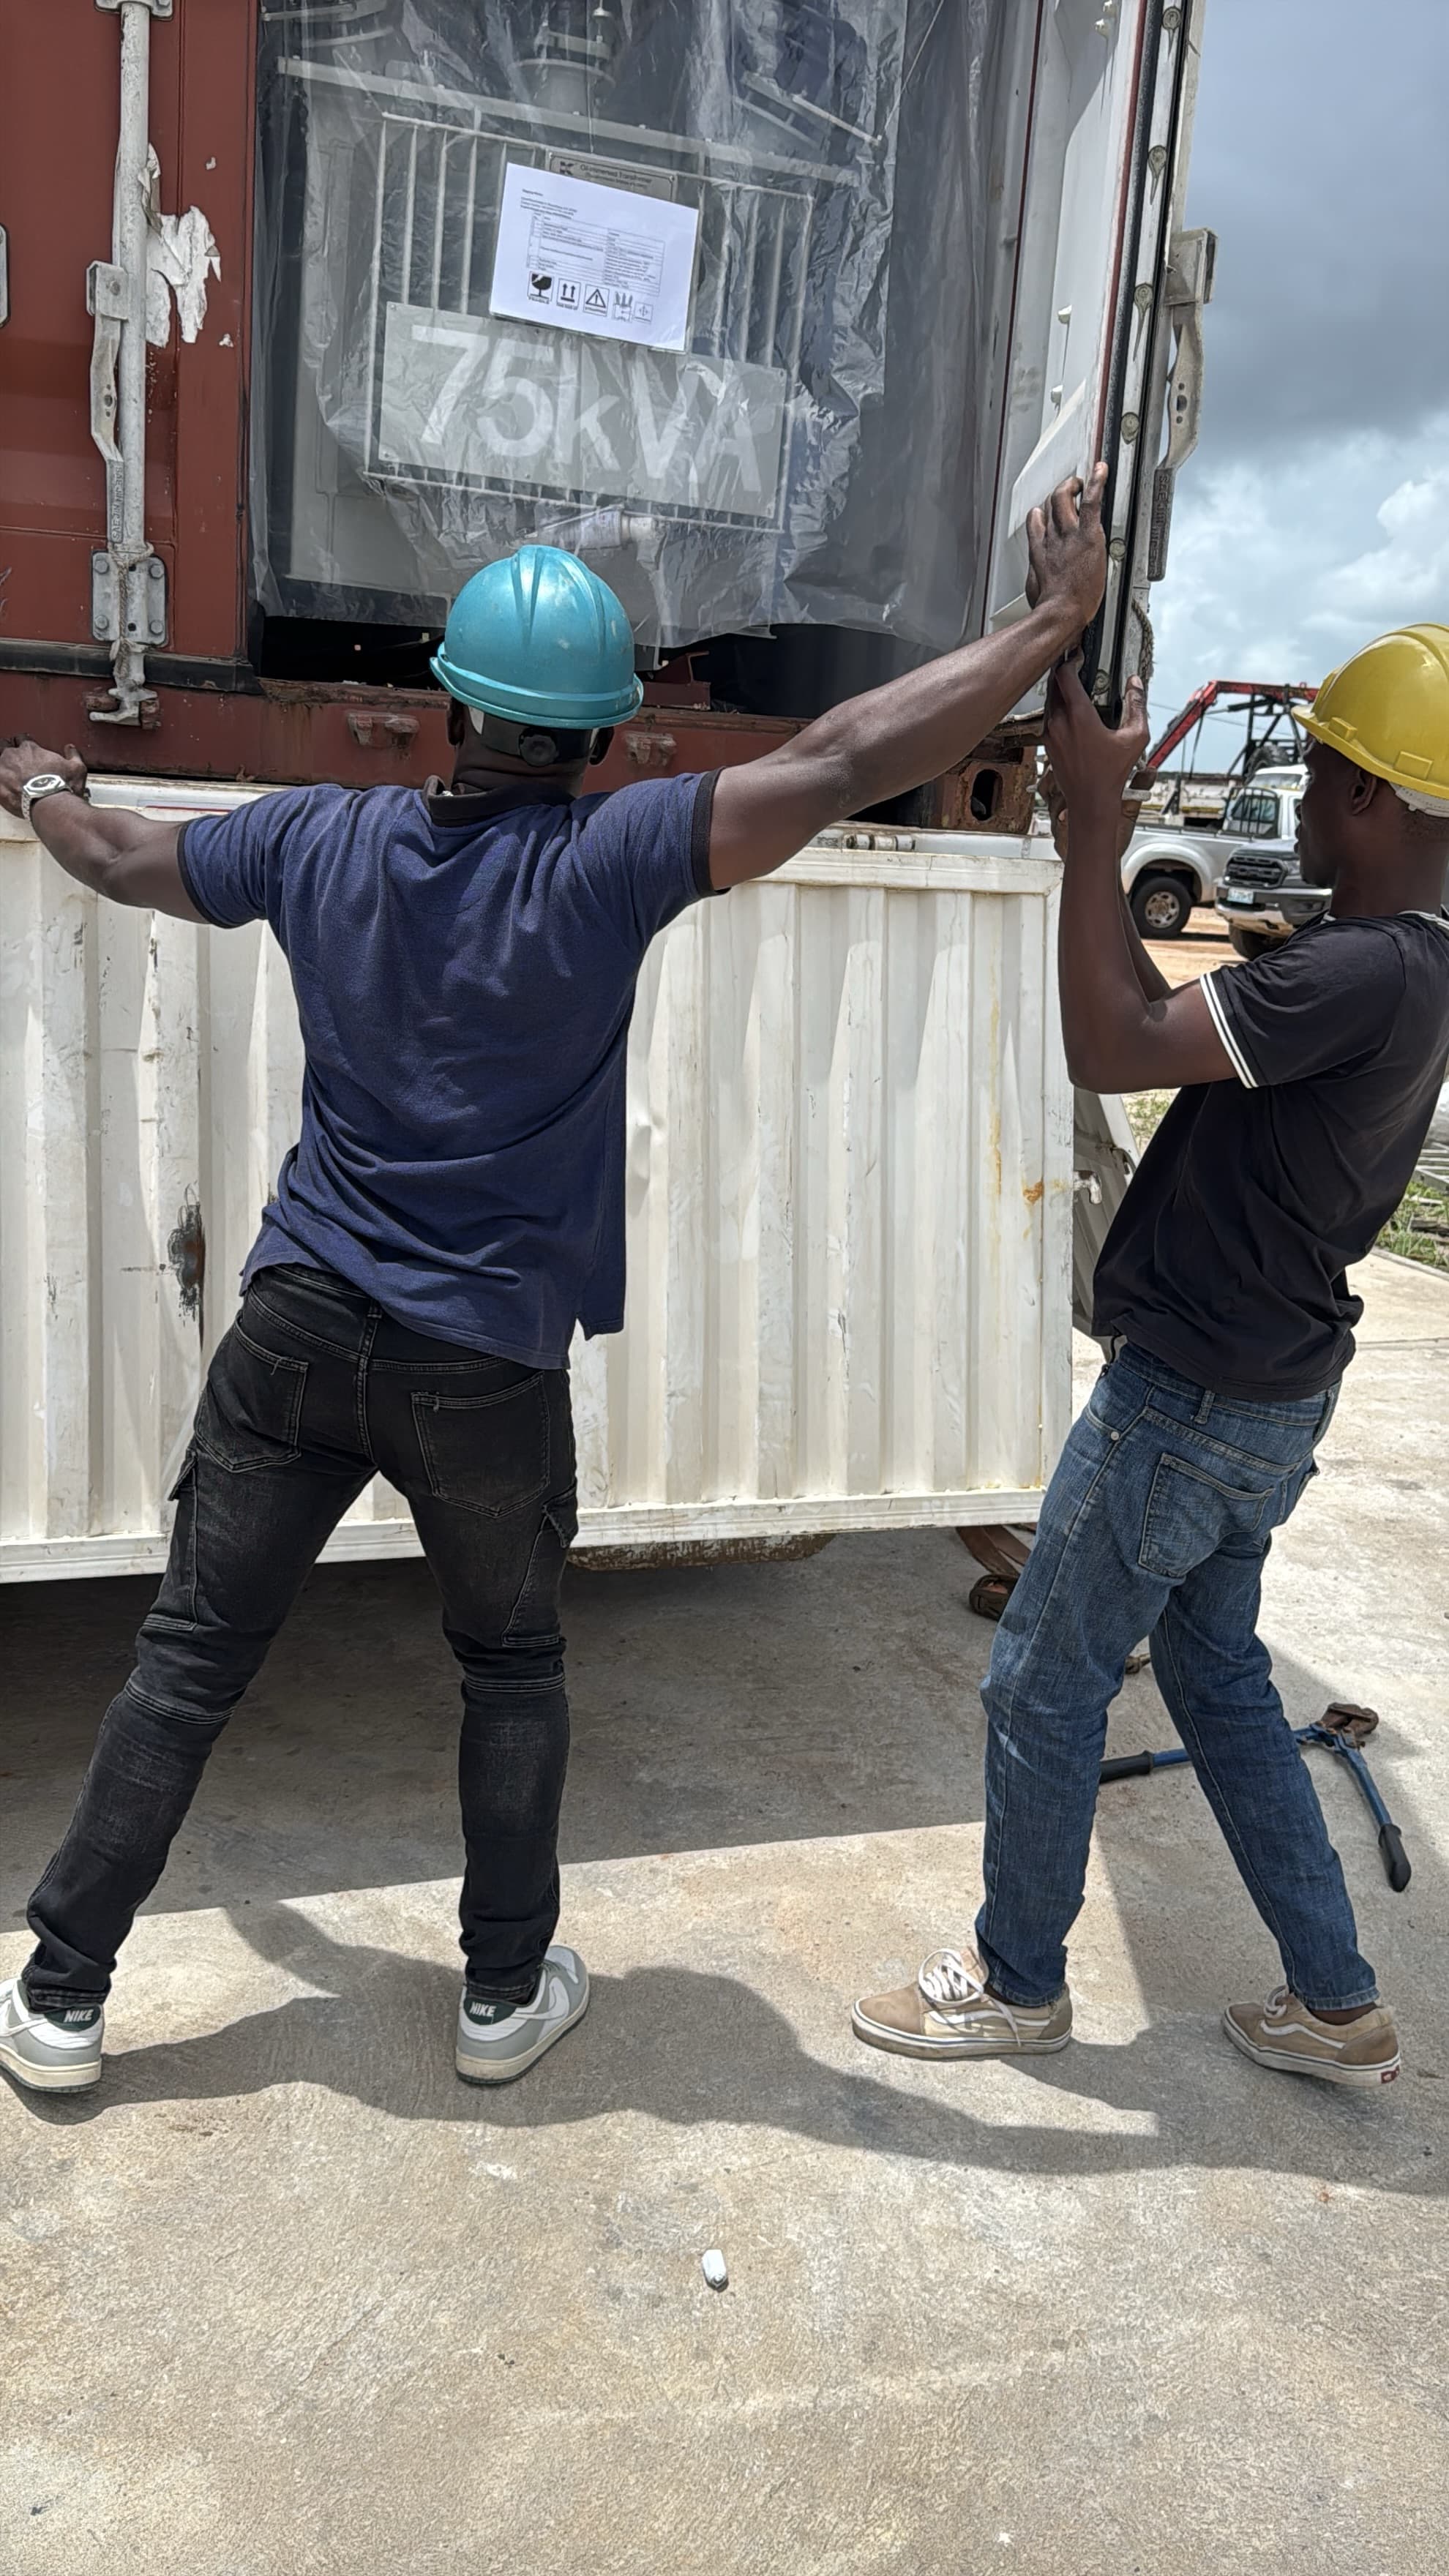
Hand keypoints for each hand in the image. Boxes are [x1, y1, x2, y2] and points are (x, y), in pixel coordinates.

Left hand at [0, 738, 87, 818]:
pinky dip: (0, 781)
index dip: (24, 745)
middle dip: (10, 752)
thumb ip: (73, 755)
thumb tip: (71, 749)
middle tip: (15, 762)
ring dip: (2, 765)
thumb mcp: (77, 769)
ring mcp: (2, 768)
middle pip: (6, 746)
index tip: (27, 752)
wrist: (49, 804)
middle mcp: (14, 755)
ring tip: (8, 774)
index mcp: (31, 749)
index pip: (22, 739)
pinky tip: (4, 787)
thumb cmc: (61, 787)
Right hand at [1025, 465, 1107, 638]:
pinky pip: (1090, 501)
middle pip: (1050, 504)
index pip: (1037, 520)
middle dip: (1058, 493)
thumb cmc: (1050, 608)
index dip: (1043, 512)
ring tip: (1081, 482)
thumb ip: (1038, 576)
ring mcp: (1068, 534)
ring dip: (1072, 485)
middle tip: (1070, 489)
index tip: (1047, 509)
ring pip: (1063, 497)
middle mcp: (1051, 538)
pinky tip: (1101, 470)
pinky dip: (1096, 482)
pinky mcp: (1087, 535)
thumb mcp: (1036, 590)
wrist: (1060, 611)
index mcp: (1039, 551)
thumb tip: (1039, 582)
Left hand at [1042, 655, 1148, 832]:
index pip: (1065, 676)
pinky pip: (1049, 718)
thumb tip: (1135, 684)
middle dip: (1063, 672)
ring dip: (1060, 690)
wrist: (1090, 801)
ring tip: (1075, 685)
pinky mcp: (1047, 745)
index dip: (1071, 660)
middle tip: (1076, 665)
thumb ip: (1137, 706)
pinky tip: (1072, 711)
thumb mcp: (1135, 737)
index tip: (1079, 655)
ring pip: (1049, 701)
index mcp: (1078, 717)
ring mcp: (1050, 735)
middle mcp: (1059, 723)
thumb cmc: (1110, 774)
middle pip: (1053, 685)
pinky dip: (1058, 708)